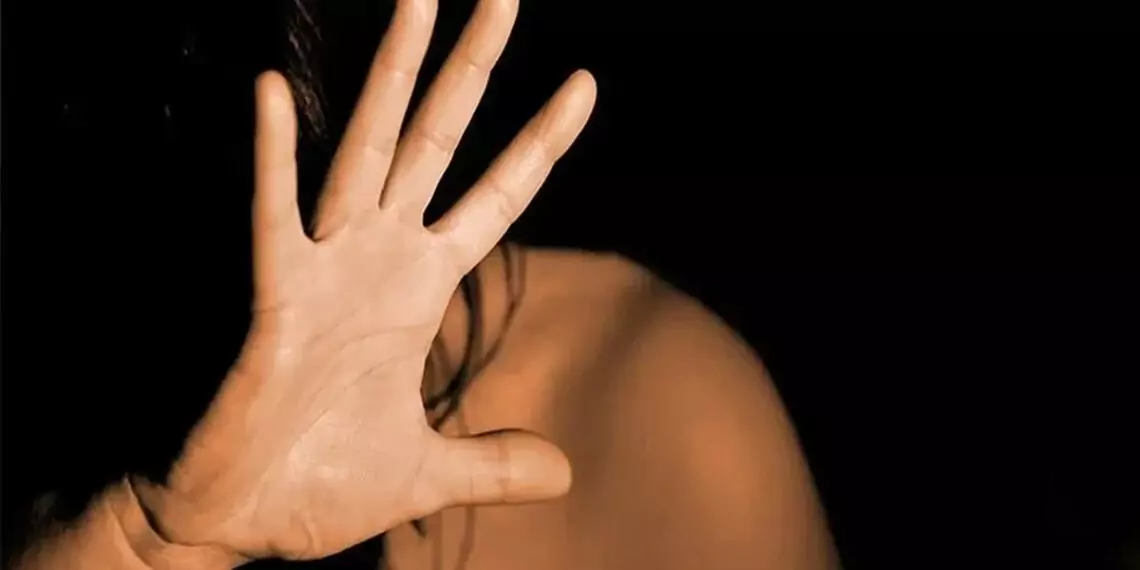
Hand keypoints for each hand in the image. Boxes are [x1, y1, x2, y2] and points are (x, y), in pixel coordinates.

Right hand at [135, 0, 595, 560]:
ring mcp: (328, 269)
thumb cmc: (319, 487)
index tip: (584, 85)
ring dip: (391, 76)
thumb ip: (493, 462)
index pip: (497, 197)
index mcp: (420, 288)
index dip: (540, 143)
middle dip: (473, 69)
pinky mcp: (273, 298)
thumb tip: (564, 472)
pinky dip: (273, 157)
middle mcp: (380, 259)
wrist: (239, 523)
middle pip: (438, 141)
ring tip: (418, 0)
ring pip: (367, 151)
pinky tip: (273, 91)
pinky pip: (273, 215)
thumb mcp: (428, 474)